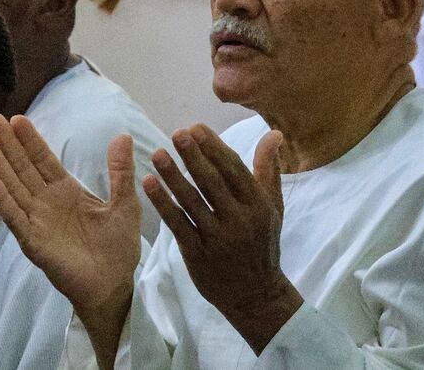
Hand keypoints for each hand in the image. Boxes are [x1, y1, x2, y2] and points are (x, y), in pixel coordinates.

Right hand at [0, 113, 140, 368]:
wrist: (114, 284)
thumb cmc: (118, 246)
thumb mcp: (125, 203)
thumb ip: (120, 172)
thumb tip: (122, 136)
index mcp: (66, 191)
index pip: (43, 159)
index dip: (30, 140)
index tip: (17, 117)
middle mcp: (47, 203)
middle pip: (23, 168)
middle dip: (8, 144)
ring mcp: (37, 222)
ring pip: (14, 188)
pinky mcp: (34, 242)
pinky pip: (15, 218)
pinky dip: (4, 200)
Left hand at [143, 124, 302, 354]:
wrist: (256, 295)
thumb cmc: (263, 244)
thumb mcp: (273, 207)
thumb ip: (269, 169)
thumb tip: (274, 134)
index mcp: (258, 205)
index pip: (234, 170)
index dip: (214, 147)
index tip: (196, 127)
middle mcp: (239, 220)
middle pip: (212, 183)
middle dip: (193, 156)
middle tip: (176, 133)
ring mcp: (218, 239)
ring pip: (192, 202)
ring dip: (173, 176)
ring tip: (157, 153)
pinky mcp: (198, 254)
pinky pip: (178, 224)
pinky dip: (163, 203)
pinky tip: (149, 184)